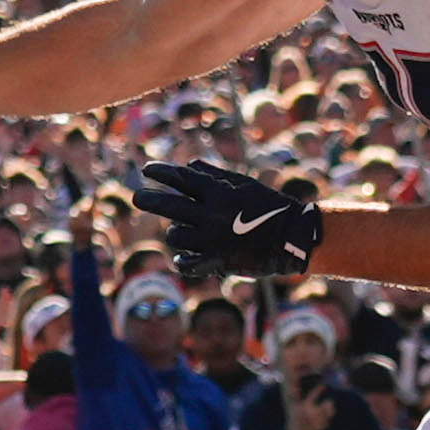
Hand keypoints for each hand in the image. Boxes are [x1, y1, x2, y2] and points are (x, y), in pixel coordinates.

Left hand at [135, 160, 324, 277]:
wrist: (293, 238)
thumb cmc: (269, 206)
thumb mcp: (244, 183)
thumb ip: (214, 175)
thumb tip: (188, 165)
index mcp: (219, 191)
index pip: (182, 179)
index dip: (162, 173)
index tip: (146, 170)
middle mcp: (212, 214)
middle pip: (169, 205)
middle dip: (148, 199)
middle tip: (137, 197)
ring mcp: (212, 239)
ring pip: (175, 235)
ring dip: (176, 233)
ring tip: (184, 232)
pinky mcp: (217, 261)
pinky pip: (186, 264)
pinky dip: (182, 260)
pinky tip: (182, 257)